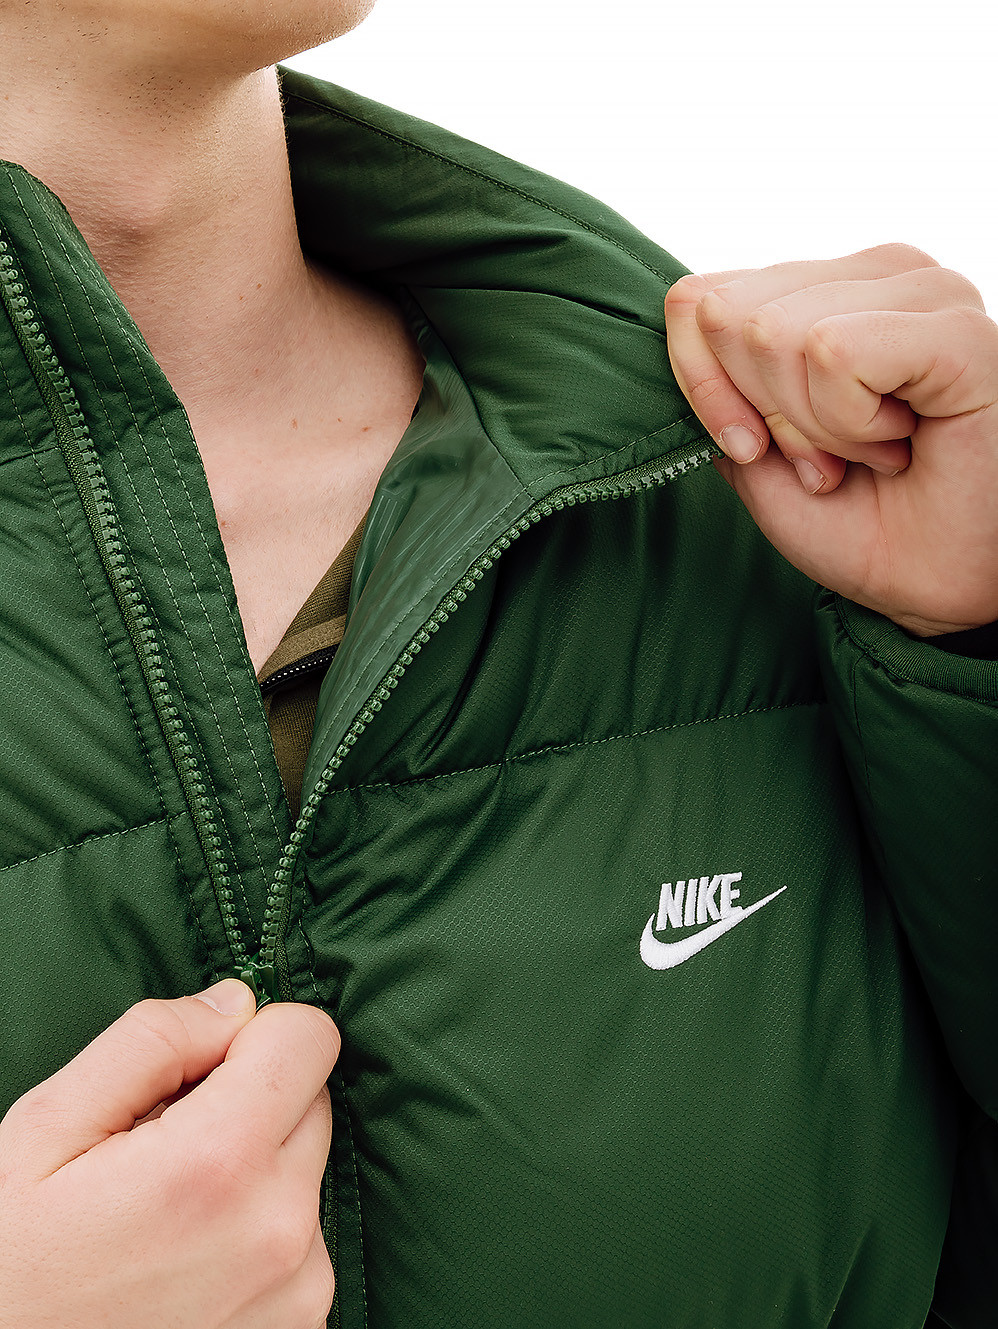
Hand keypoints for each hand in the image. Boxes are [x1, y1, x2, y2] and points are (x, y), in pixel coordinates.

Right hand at [0, 980, 338, 1328]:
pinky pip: (306, 1239)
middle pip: (312, 1101)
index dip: (251, 1037)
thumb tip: (237, 1002)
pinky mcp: (301, 1328)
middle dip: (251, 1104)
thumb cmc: (12, 1262)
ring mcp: (298, 1289)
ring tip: (169, 1216)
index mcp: (220, 1163)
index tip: (197, 1073)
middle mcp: (279, 1229)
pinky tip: (188, 1263)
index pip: (309, 1038)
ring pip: (308, 1170)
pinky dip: (259, 1234)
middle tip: (164, 1151)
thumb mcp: (48, 1127)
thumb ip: (154, 1040)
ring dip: (255, 1173)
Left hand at [665, 244, 997, 635]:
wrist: (939, 587)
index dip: (704, 388)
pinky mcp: (953, 330)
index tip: (752, 447)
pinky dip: (849, 423)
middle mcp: (875, 276)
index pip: (698, 298)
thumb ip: (713, 391)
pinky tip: (899, 441)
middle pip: (727, 315)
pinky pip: (832, 354)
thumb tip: (682, 323)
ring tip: (871, 452)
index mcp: (825, 291)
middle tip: (828, 459)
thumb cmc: (861, 525)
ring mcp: (920, 292)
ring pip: (773, 332)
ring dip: (812, 427)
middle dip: (763, 412)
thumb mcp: (754, 460)